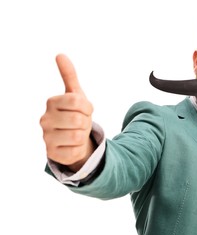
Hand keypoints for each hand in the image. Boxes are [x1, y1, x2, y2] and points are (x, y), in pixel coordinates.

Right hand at [40, 54, 94, 171]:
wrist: (74, 139)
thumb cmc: (76, 114)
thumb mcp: (76, 95)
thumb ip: (70, 75)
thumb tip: (60, 55)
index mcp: (51, 102)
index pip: (78, 102)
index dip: (87, 107)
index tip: (84, 110)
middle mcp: (45, 119)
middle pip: (78, 120)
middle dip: (86, 122)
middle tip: (81, 123)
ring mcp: (47, 137)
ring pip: (77, 136)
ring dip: (83, 135)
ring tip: (77, 133)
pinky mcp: (53, 154)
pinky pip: (75, 151)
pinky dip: (80, 148)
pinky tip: (73, 145)